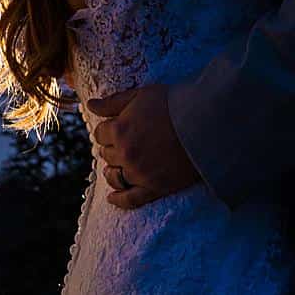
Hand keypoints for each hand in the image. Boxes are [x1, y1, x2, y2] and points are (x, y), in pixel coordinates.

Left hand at [86, 84, 199, 209]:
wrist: (205, 121)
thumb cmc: (173, 103)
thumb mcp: (140, 95)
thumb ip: (112, 102)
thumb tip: (90, 104)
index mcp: (119, 130)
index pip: (101, 134)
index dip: (108, 129)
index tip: (116, 127)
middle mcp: (125, 154)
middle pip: (107, 154)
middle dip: (112, 148)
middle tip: (123, 143)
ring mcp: (139, 173)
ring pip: (114, 176)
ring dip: (112, 171)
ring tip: (117, 167)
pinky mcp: (155, 187)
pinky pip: (130, 199)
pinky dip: (119, 200)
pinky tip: (113, 198)